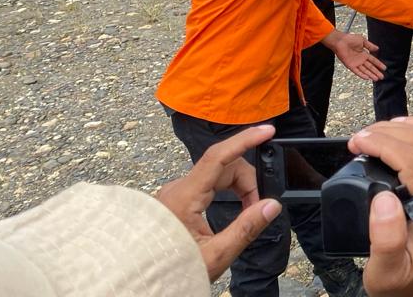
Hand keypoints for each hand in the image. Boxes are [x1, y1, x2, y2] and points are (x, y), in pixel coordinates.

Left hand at [156, 124, 281, 281]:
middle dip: (247, 182)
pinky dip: (227, 192)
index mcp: (184, 197)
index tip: (267, 131)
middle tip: (258, 208)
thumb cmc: (172, 271)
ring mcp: (176, 193)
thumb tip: (271, 205)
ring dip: (239, 188)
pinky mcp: (177, 200)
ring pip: (218, 175)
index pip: (218, 156)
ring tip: (247, 213)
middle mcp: (177, 189)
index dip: (245, 140)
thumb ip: (246, 228)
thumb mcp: (216, 255)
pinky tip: (234, 209)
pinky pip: (208, 184)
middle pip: (224, 167)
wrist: (141, 284)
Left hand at [332, 32, 385, 81]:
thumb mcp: (362, 41)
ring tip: (377, 79)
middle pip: (370, 67)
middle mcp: (360, 60)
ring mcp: (356, 63)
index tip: (384, 68)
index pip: (373, 60)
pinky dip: (362, 75)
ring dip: (371, 75)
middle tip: (382, 77)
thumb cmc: (350, 39)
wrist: (340, 41)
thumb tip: (377, 49)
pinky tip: (367, 78)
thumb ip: (370, 46)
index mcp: (364, 54)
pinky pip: (357, 71)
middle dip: (376, 72)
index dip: (379, 64)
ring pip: (365, 71)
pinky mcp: (350, 65)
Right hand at [349, 119, 412, 296]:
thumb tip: (382, 199)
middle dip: (386, 132)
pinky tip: (392, 134)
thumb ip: (385, 240)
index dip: (382, 143)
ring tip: (370, 134)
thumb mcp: (387, 272)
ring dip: (400, 127)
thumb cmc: (405, 280)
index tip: (355, 143)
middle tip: (356, 140)